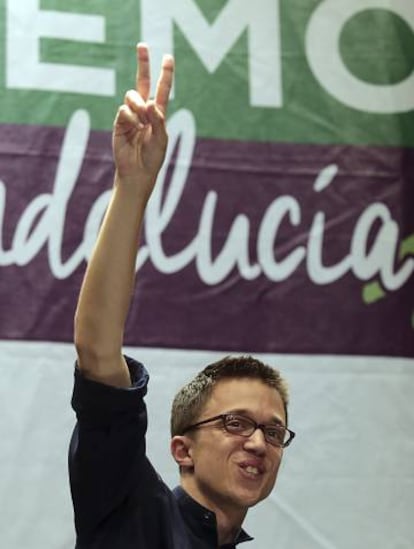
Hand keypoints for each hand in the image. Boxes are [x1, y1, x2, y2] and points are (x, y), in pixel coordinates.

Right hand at [113, 43, 173, 192]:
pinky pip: (124, 110)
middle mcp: (144, 111)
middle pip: (142, 82)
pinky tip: (135, 129)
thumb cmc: (153, 158)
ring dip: (139, 106)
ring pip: (132, 96)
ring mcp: (130, 116)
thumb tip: (149, 102)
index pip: (162, 90)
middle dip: (143, 63)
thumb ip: (158, 120)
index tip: (168, 57)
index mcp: (157, 114)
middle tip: (142, 45)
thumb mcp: (161, 139)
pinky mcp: (119, 122)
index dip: (165, 74)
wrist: (137, 172)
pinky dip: (131, 118)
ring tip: (143, 122)